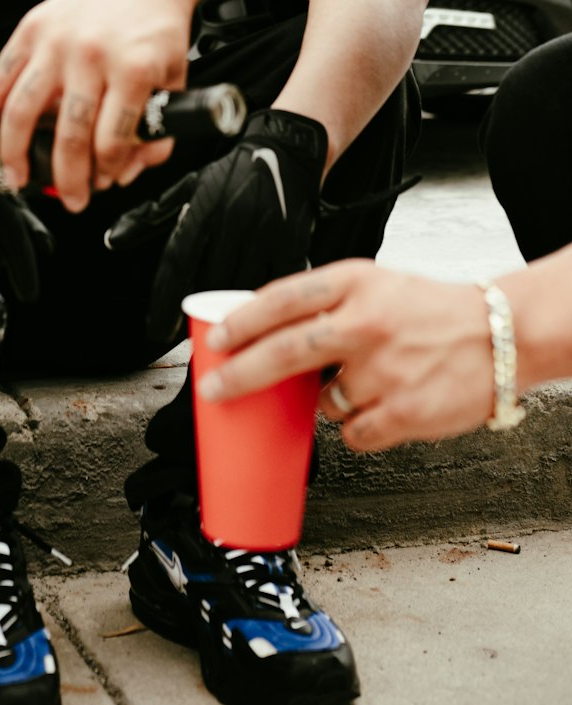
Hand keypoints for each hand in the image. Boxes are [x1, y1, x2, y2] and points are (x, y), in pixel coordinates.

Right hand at [0, 0, 191, 211]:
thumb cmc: (158, 28)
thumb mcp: (175, 79)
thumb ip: (159, 129)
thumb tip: (127, 172)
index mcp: (134, 68)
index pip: (112, 139)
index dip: (107, 171)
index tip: (106, 182)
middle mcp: (91, 54)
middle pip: (69, 133)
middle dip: (67, 178)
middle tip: (71, 200)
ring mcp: (57, 40)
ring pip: (24, 109)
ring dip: (16, 153)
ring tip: (17, 179)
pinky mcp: (32, 28)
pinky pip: (1, 75)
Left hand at [105, 108, 327, 342]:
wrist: (285, 151)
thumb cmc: (231, 174)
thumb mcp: (187, 188)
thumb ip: (148, 217)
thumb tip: (112, 240)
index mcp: (204, 207)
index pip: (178, 262)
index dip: (165, 301)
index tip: (158, 331)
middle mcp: (233, 219)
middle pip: (210, 282)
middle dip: (199, 310)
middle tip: (193, 329)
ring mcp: (265, 232)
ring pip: (241, 288)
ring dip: (230, 312)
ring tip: (222, 327)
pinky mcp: (293, 242)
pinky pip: (273, 284)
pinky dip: (261, 303)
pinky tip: (255, 315)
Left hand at [195, 261, 495, 451]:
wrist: (500, 335)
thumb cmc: (430, 310)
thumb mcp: (375, 285)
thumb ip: (326, 305)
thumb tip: (267, 335)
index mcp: (355, 283)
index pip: (283, 298)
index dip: (242, 321)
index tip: (216, 339)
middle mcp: (366, 322)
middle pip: (286, 352)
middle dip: (242, 375)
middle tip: (215, 389)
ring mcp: (383, 370)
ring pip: (323, 402)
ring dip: (327, 401)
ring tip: (363, 381)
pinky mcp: (402, 411)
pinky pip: (354, 432)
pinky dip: (359, 426)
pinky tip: (384, 404)